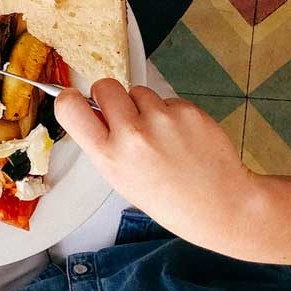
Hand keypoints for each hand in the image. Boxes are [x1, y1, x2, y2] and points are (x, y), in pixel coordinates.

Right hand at [56, 80, 262, 251]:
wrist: (221, 205)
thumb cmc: (169, 199)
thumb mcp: (121, 180)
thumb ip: (104, 144)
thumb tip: (92, 110)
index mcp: (110, 156)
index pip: (70, 107)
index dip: (70, 99)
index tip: (76, 100)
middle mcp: (133, 134)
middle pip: (105, 86)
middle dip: (110, 96)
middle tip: (124, 116)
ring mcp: (162, 119)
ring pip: (138, 91)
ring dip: (144, 106)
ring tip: (161, 136)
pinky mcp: (187, 110)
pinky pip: (167, 100)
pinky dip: (170, 113)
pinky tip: (181, 137)